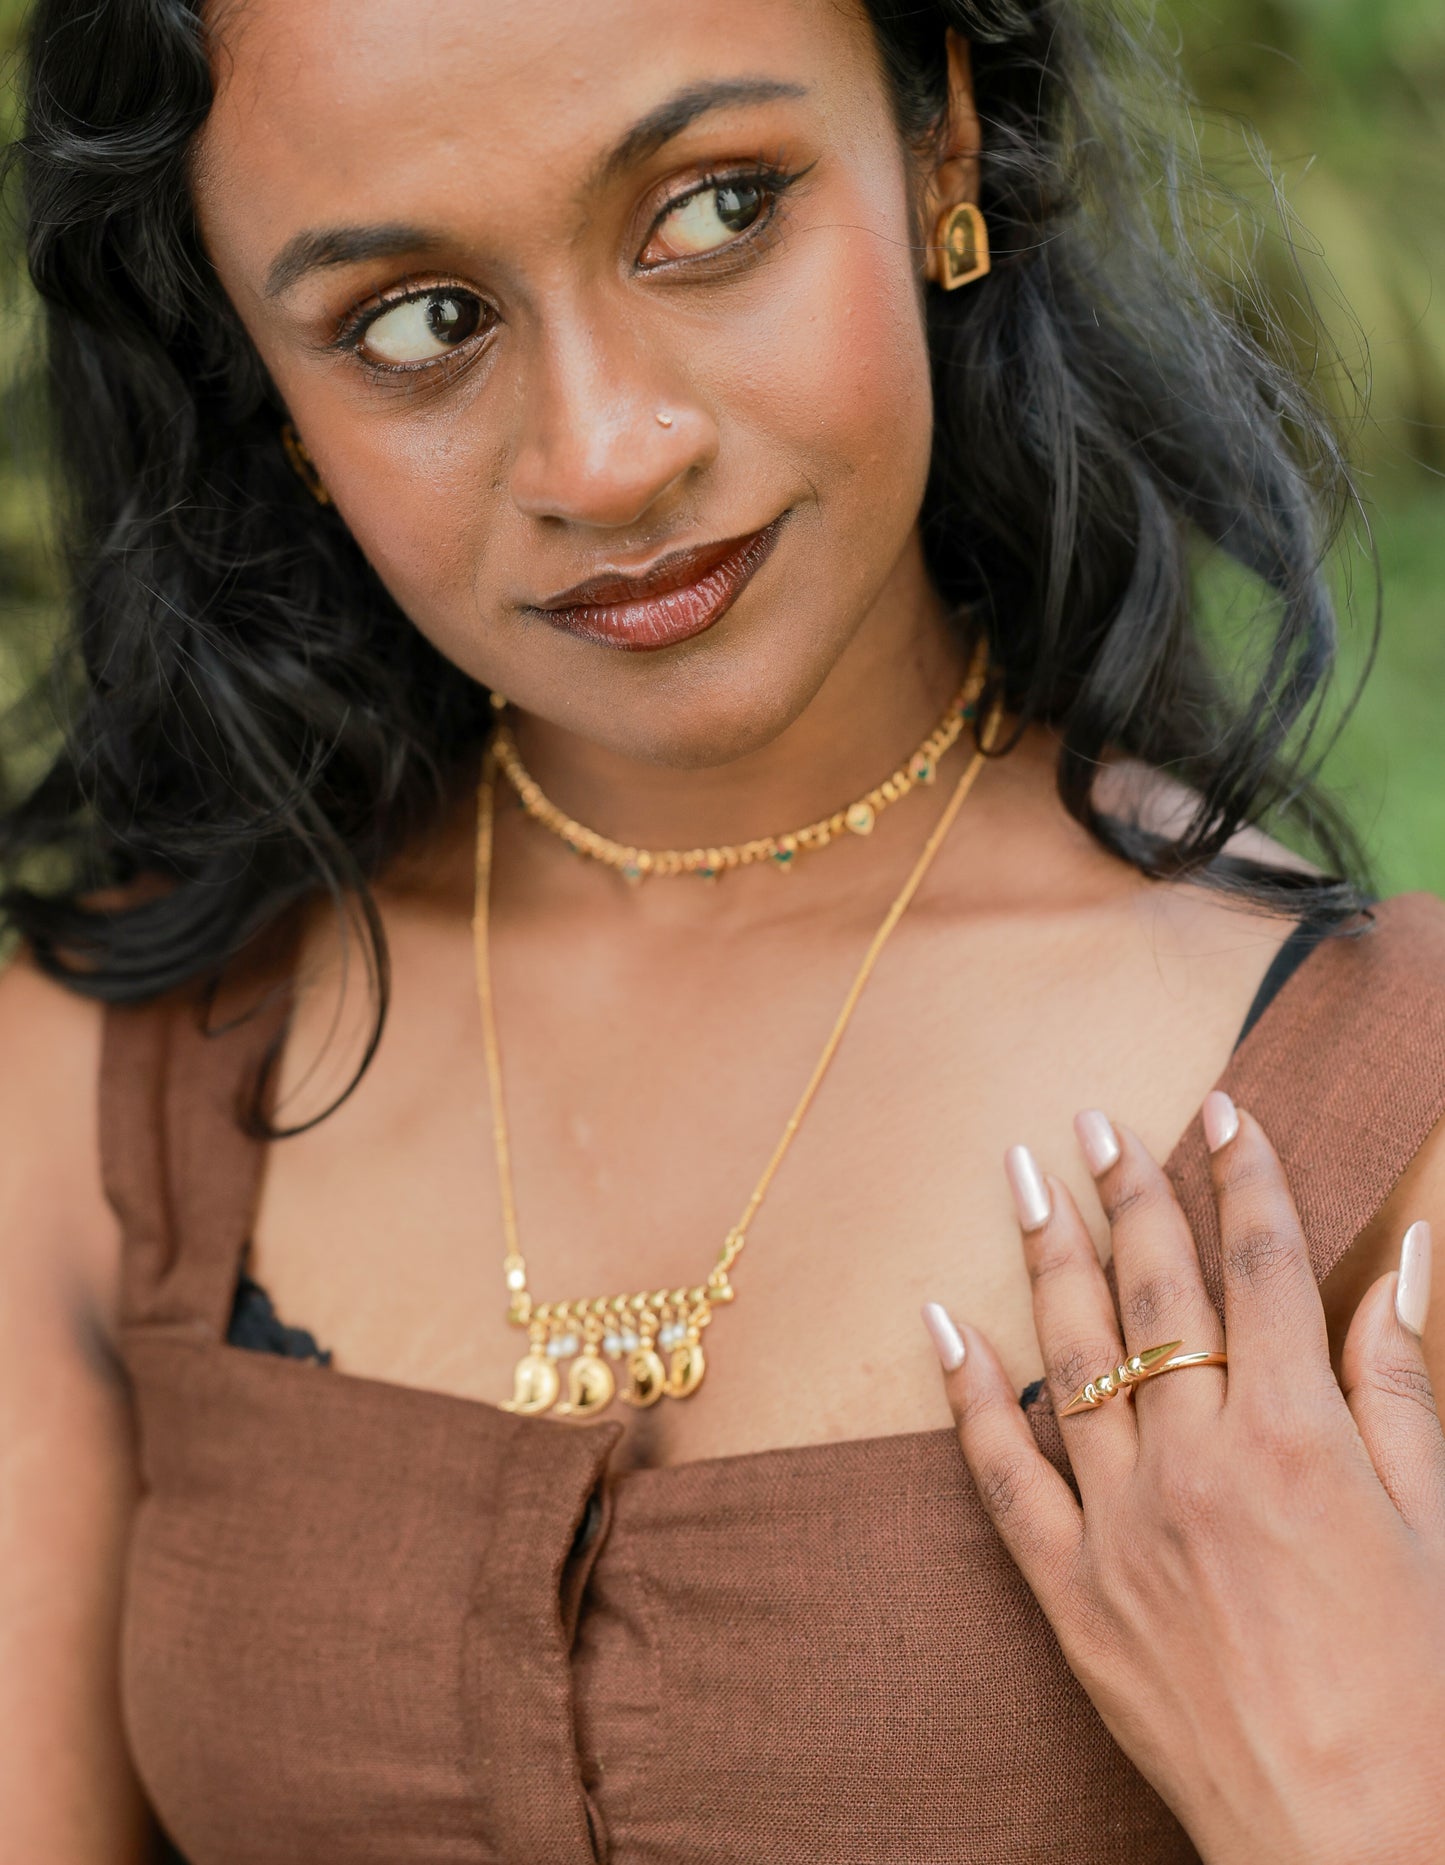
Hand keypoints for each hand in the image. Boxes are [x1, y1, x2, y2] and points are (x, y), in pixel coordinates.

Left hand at [922, 1092, 1444, 1864]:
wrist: (1355, 1848)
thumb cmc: (1423, 1693)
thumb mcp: (1439, 1524)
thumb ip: (1401, 1383)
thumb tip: (1402, 1261)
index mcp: (1296, 1435)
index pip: (1260, 1267)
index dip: (1241, 1178)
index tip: (1220, 1113)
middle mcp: (1195, 1459)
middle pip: (1153, 1292)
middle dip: (1128, 1192)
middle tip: (1097, 1121)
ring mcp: (1121, 1523)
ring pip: (1069, 1355)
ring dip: (1045, 1256)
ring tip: (1021, 1176)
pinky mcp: (1071, 1591)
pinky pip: (1001, 1474)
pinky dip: (967, 1394)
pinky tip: (942, 1322)